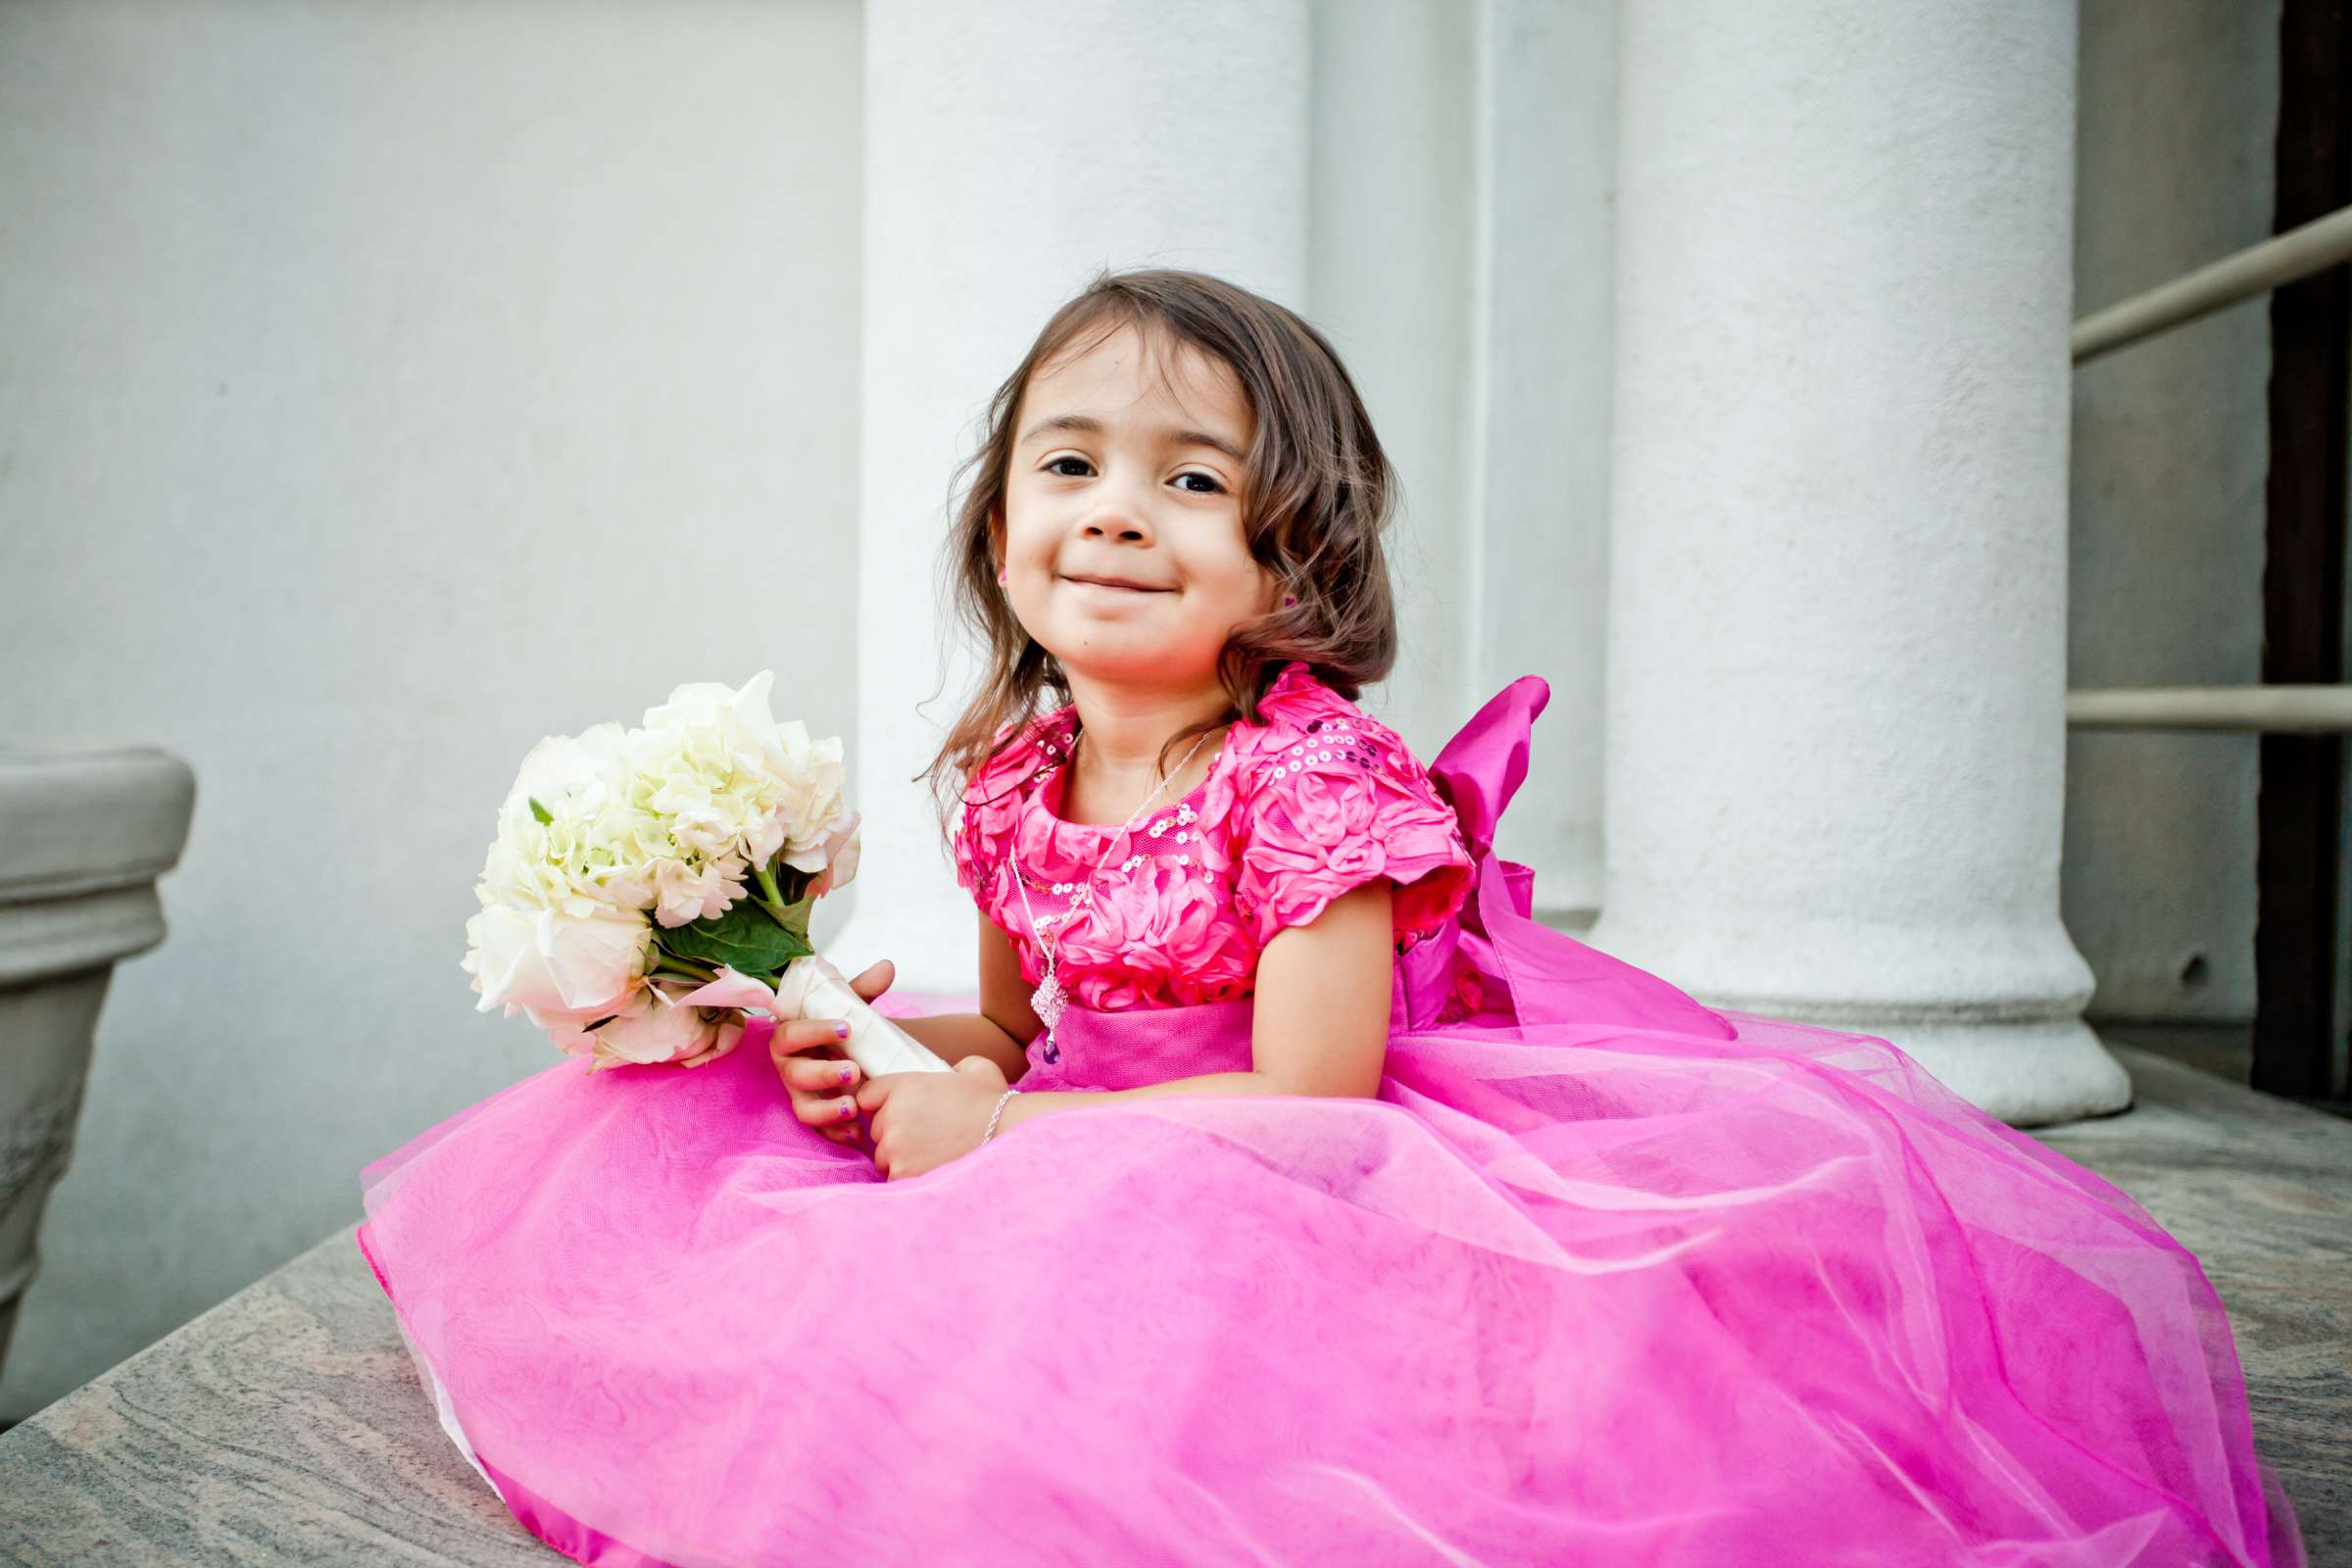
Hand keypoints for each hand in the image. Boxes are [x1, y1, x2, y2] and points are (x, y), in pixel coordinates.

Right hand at [770, 958, 894, 1149]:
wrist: (849, 1052)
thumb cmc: (842, 1028)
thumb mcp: (850, 1008)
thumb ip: (863, 990)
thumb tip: (886, 967)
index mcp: (791, 1037)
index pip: (791, 1034)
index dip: (815, 1032)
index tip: (847, 1028)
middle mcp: (790, 1068)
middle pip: (796, 1075)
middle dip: (824, 1074)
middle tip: (855, 1070)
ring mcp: (801, 1095)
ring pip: (804, 1108)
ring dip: (827, 1111)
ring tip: (854, 1107)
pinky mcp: (816, 1117)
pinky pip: (820, 1132)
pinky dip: (837, 1134)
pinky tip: (857, 1132)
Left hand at [856, 1055, 1008, 1180]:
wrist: (1007, 1136)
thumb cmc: (994, 1102)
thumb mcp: (975, 1068)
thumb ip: (952, 1067)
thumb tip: (951, 1073)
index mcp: (904, 1086)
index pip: (867, 1096)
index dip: (881, 1104)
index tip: (896, 1112)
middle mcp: (893, 1115)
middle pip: (877, 1130)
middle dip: (895, 1134)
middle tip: (925, 1136)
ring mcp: (895, 1148)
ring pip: (884, 1157)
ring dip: (900, 1158)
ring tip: (932, 1156)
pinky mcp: (902, 1175)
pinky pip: (894, 1179)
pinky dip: (909, 1178)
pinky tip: (931, 1172)